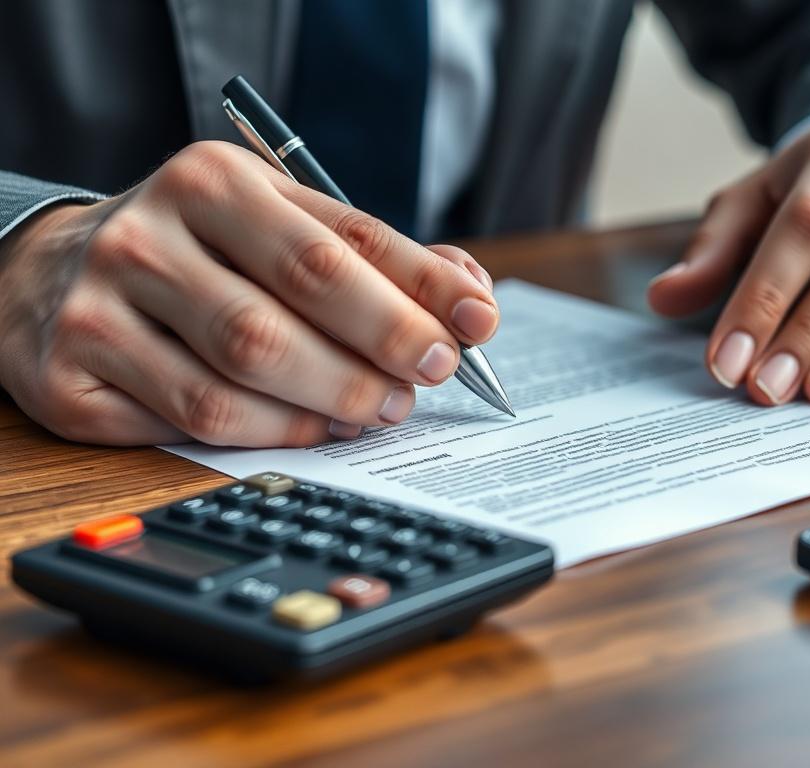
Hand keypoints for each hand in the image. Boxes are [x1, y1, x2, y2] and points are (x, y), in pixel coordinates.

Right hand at [0, 141, 497, 445]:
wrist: (57, 269)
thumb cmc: (203, 249)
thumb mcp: (284, 222)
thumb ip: (376, 256)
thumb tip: (470, 300)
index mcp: (214, 182)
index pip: (337, 245)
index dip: (417, 295)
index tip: (475, 327)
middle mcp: (147, 237)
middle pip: (285, 316)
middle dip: (376, 357)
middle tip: (424, 381)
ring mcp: (100, 309)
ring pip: (237, 380)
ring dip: (326, 406)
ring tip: (374, 409)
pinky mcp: (72, 377)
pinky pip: (191, 424)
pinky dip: (269, 434)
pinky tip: (308, 428)